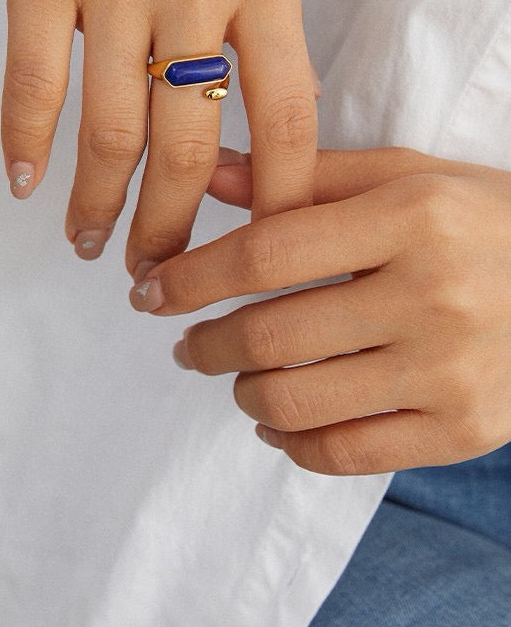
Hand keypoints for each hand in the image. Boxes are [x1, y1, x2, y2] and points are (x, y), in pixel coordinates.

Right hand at [0, 0, 316, 272]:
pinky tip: (22, 182)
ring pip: (113, 132)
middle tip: (161, 272)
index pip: (289, 119)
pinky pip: (36, 82)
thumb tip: (237, 100)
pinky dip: (26, 144)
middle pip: (196, 148)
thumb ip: (254, 2)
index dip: (281, 203)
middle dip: (179, 230)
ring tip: (89, 243)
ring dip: (100, 205)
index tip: (262, 250)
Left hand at [129, 146, 510, 474]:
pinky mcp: (465, 431)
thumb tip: (206, 173)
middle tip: (187, 343)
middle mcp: (432, 294)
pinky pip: (347, 454)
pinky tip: (278, 421)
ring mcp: (450, 371)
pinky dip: (292, 442)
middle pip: (272, 333)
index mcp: (411, 217)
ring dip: (243, 392)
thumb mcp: (408, 176)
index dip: (192, 276)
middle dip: (206, 343)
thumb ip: (305, 175)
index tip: (149, 290)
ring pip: (298, 401)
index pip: (266, 252)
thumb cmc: (485, 221)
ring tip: (236, 375)